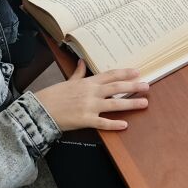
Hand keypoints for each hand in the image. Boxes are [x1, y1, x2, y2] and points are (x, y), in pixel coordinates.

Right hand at [34, 62, 148, 130]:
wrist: (39, 110)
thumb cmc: (53, 95)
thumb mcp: (67, 81)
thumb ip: (78, 73)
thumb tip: (81, 62)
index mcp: (87, 82)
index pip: (110, 75)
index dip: (124, 73)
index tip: (137, 72)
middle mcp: (91, 93)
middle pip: (116, 88)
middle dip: (133, 87)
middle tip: (147, 86)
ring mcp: (89, 106)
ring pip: (114, 105)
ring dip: (130, 104)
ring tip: (144, 103)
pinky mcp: (85, 120)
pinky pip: (102, 122)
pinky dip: (114, 124)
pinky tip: (125, 125)